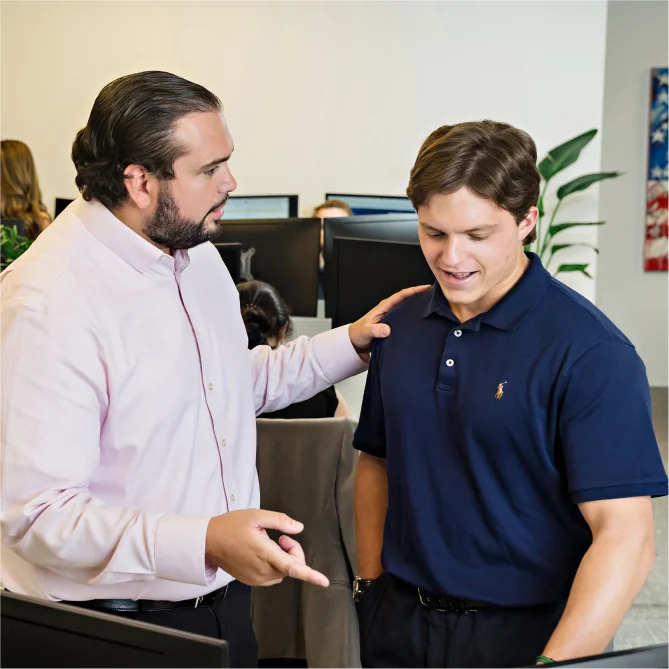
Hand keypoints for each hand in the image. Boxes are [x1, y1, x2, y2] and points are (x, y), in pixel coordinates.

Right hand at [205, 509, 328, 586]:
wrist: (209, 542)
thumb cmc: (231, 526)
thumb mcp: (256, 516)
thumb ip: (280, 521)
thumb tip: (298, 528)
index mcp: (264, 553)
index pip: (292, 567)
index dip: (310, 574)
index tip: (324, 581)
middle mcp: (262, 569)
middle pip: (291, 567)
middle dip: (293, 551)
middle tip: (282, 536)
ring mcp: (256, 577)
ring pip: (283, 572)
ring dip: (284, 559)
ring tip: (270, 543)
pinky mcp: (251, 580)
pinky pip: (272, 575)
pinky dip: (275, 564)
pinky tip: (263, 552)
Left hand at [348, 285, 431, 361]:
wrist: (354, 342)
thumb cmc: (358, 334)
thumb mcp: (366, 331)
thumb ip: (375, 330)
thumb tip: (387, 329)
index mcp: (384, 307)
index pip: (401, 295)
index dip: (414, 291)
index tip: (426, 288)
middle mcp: (389, 309)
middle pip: (407, 299)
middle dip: (420, 295)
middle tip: (435, 295)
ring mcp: (391, 317)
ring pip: (407, 308)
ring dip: (418, 306)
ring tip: (432, 306)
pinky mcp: (393, 324)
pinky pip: (406, 318)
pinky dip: (414, 316)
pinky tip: (422, 320)